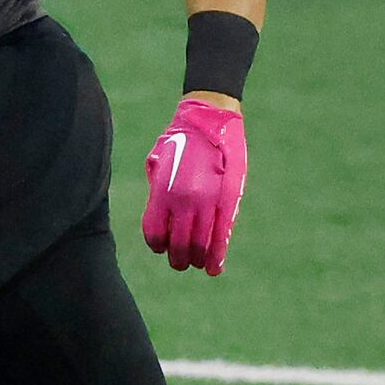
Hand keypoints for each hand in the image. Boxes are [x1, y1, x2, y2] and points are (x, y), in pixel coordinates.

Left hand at [142, 96, 247, 273]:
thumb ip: (158, 190)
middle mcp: (184, 201)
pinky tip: (216, 267)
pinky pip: (221, 236)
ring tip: (200, 264)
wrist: (210, 117)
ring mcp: (208, 202)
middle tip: (182, 262)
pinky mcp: (229, 200)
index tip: (164, 248)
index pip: (156, 235)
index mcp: (163, 193)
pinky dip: (218, 255)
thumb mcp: (159, 162)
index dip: (159, 247)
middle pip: (178, 247)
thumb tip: (161, 215)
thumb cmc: (182, 138)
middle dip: (180, 260)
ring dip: (199, 260)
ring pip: (201, 246)